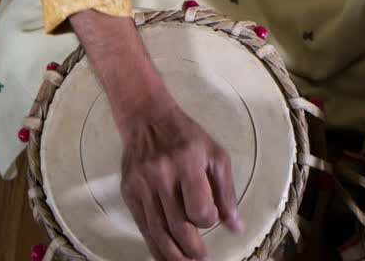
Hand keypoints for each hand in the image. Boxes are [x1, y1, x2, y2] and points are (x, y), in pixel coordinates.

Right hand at [65, 9, 243, 259]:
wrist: (146, 117)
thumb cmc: (186, 136)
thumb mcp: (215, 155)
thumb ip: (227, 192)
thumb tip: (235, 226)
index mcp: (187, 163)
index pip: (199, 209)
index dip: (208, 220)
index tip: (210, 217)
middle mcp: (161, 174)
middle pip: (177, 226)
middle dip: (192, 250)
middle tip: (201, 257)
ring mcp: (142, 184)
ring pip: (157, 232)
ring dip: (173, 255)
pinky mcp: (128, 191)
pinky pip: (142, 227)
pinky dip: (154, 246)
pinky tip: (165, 255)